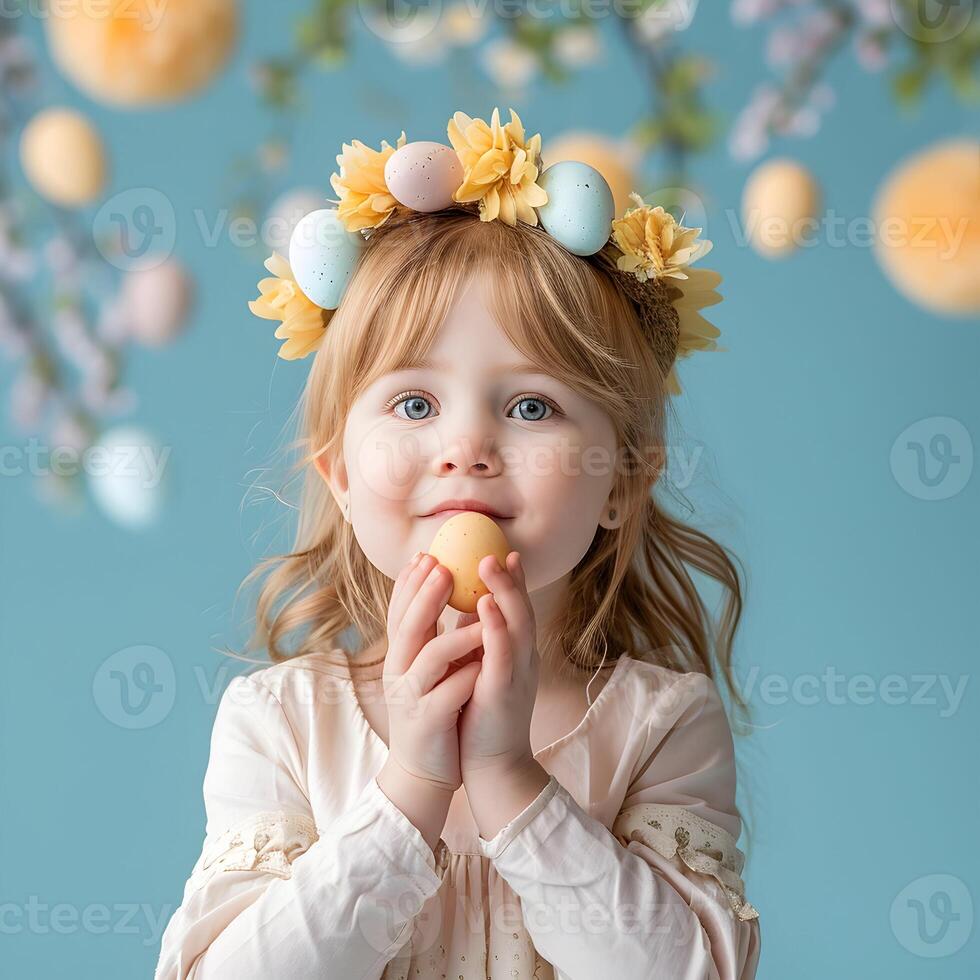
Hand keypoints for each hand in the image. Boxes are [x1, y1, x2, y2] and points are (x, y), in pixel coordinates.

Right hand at [382, 552, 485, 793]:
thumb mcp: (431, 669)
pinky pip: (447, 694)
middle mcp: (400, 673)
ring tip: (482, 610)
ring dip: (456, 631)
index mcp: (401, 656)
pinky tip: (483, 663)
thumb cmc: (435, 711)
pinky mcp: (429, 722)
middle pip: (408, 626)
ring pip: (429, 657)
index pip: (400, 611)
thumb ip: (435, 635)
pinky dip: (466, 675)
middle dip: (426, 594)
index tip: (427, 554)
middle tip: (444, 567)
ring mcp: (412, 698)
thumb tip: (453, 594)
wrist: (425, 770)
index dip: (411, 583)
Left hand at [457, 551, 538, 782]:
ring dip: (505, 592)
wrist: (492, 766)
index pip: (517, 609)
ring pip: (519, 624)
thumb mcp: (483, 670)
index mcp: (517, 654)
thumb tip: (469, 608)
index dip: (512, 580)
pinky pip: (502, 653)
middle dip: (510, 578)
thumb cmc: (482, 717)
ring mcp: (517, 674)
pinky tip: (483, 606)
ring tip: (490, 564)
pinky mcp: (504, 691)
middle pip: (522, 609)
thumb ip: (480, 641)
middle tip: (497, 549)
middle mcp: (523, 659)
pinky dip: (495, 626)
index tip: (503, 552)